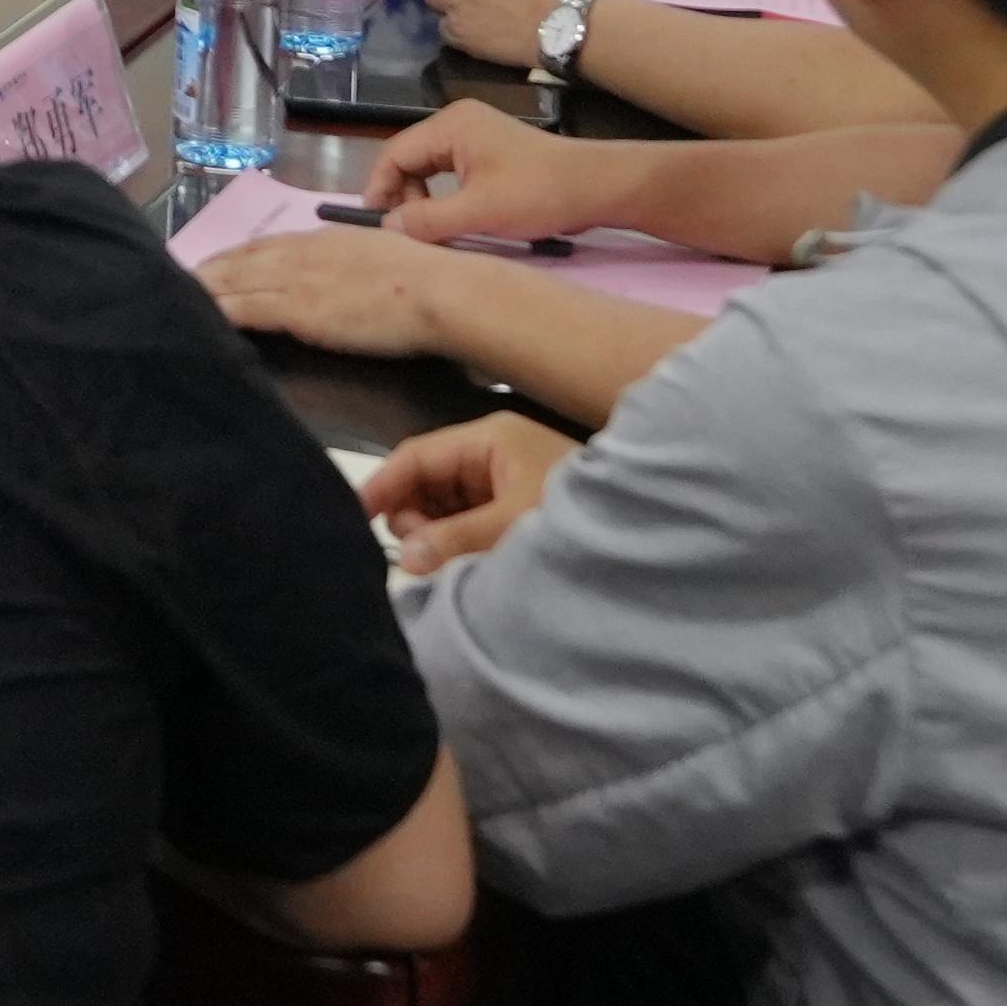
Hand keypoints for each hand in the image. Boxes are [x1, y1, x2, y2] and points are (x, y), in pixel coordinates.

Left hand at [193, 226, 459, 357]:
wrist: (439, 292)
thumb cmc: (427, 277)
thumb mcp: (382, 252)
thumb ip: (353, 260)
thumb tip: (341, 274)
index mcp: (327, 239)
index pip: (269, 245)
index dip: (237, 255)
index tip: (215, 263)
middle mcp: (305, 253)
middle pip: (244, 260)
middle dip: (211, 270)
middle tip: (178, 279)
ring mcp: (299, 280)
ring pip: (238, 282)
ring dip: (206, 289)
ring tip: (178, 296)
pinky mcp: (299, 311)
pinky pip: (248, 309)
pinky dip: (222, 310)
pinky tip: (202, 315)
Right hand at [360, 411, 584, 570]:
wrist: (654, 529)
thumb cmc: (581, 514)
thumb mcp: (512, 524)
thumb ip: (454, 539)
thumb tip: (403, 556)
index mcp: (490, 439)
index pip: (416, 455)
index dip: (382, 485)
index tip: (352, 518)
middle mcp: (494, 455)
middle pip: (428, 482)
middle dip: (415, 519)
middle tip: (422, 557)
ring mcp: (507, 482)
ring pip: (447, 507)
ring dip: (438, 537)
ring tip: (452, 565)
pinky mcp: (518, 509)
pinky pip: (470, 524)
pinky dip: (460, 545)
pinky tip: (467, 566)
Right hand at [362, 100, 645, 247]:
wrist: (597, 187)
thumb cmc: (538, 194)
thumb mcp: (478, 213)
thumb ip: (426, 221)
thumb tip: (386, 228)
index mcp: (451, 125)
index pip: (394, 154)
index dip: (378, 189)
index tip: (374, 226)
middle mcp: (458, 122)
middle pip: (409, 159)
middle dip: (402, 197)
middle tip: (405, 234)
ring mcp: (476, 135)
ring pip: (429, 168)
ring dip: (423, 200)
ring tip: (428, 233)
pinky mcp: (491, 152)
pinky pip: (450, 173)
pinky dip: (443, 197)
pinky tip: (450, 222)